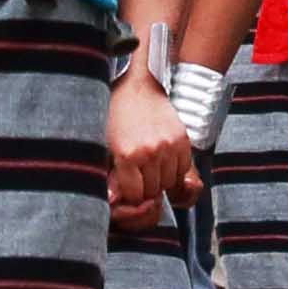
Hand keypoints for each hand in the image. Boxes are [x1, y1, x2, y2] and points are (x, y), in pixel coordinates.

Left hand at [105, 65, 195, 215]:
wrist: (136, 87)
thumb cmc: (115, 117)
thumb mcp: (105, 146)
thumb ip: (110, 176)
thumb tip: (113, 201)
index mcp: (127, 155)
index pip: (136, 195)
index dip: (132, 195)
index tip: (129, 187)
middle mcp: (150, 151)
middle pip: (153, 190)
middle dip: (146, 188)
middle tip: (139, 176)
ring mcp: (168, 145)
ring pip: (169, 182)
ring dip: (160, 179)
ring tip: (150, 167)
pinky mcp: (182, 139)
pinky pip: (183, 169)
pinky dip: (175, 170)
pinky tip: (163, 160)